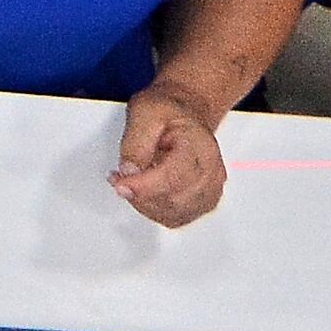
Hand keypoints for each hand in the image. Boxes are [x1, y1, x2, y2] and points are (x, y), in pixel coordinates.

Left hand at [110, 89, 231, 228]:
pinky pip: (175, 218)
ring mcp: (209, 190)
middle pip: (173, 200)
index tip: (121, 184)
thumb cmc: (169, 111)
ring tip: (130, 181)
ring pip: (173, 214)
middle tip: (119, 178)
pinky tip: (144, 193)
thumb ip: (136, 141)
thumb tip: (129, 170)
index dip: (144, 186)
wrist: (186, 112)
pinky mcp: (202, 203)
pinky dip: (154, 210)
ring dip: (145, 204)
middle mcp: (211, 171)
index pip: (174, 176)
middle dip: (140, 194)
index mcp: (201, 146)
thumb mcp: (144, 111)